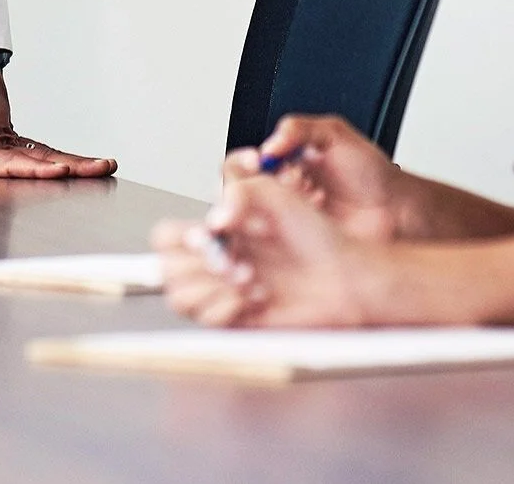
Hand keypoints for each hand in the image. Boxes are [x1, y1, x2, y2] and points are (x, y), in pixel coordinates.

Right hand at [152, 173, 385, 327]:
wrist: (347, 275)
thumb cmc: (318, 235)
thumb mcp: (275, 194)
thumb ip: (237, 193)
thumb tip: (213, 221)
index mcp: (218, 234)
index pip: (167, 237)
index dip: (180, 236)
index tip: (214, 233)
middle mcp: (217, 264)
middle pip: (165, 269)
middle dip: (197, 263)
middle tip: (232, 258)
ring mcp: (225, 294)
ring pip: (180, 297)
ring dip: (211, 287)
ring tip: (247, 277)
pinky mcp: (239, 321)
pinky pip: (208, 321)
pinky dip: (228, 307)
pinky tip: (257, 296)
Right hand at [221, 114, 405, 241]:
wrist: (398, 210)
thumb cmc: (373, 174)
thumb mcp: (336, 135)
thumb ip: (300, 128)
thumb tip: (270, 144)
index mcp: (280, 165)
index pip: (238, 165)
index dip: (243, 163)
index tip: (260, 160)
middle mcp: (278, 195)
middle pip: (237, 195)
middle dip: (260, 187)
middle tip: (292, 181)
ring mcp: (287, 223)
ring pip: (252, 222)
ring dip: (275, 209)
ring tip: (310, 198)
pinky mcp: (298, 246)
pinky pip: (274, 244)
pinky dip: (287, 232)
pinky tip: (313, 220)